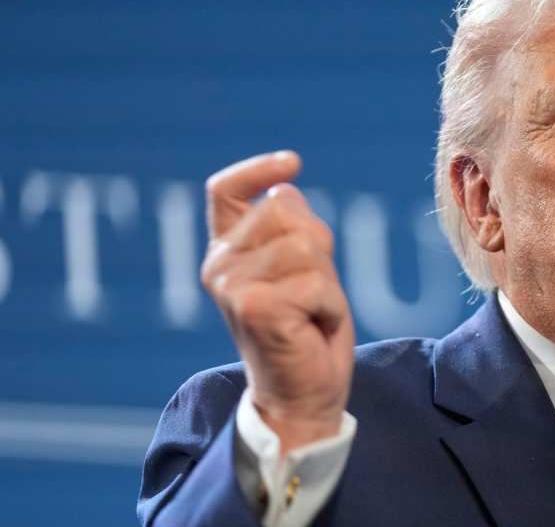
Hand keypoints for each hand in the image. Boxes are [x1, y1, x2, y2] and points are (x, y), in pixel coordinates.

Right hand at [200, 151, 354, 453]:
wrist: (302, 396)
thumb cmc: (307, 331)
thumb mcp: (304, 269)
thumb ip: (292, 230)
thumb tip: (287, 188)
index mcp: (227, 250)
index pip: (226, 191)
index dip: (257, 169)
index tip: (293, 162)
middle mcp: (220, 264)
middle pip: (287, 211)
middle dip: (319, 246)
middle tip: (312, 292)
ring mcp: (232, 285)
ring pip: (306, 246)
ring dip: (327, 281)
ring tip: (312, 312)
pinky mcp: (253, 307)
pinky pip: (317, 283)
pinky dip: (330, 306)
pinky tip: (314, 328)